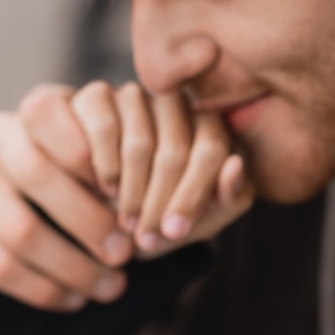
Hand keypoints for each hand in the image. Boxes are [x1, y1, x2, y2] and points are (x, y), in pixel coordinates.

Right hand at [0, 86, 135, 311]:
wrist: (56, 226)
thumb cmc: (108, 187)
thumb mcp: (126, 170)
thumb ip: (130, 172)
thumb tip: (139, 210)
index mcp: (41, 110)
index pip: (46, 111)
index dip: (87, 152)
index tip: (125, 194)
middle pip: (33, 171)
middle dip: (87, 219)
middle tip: (128, 253)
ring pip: (19, 227)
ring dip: (73, 265)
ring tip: (113, 286)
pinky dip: (45, 289)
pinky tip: (76, 299)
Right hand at [67, 81, 251, 258]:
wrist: (111, 207)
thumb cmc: (168, 211)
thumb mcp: (205, 215)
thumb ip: (230, 196)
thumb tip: (235, 165)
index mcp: (212, 127)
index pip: (210, 152)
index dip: (191, 196)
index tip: (174, 232)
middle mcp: (178, 103)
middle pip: (174, 152)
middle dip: (159, 204)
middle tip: (147, 239)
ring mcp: (137, 96)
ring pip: (139, 145)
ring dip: (132, 193)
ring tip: (128, 224)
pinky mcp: (99, 95)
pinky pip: (105, 130)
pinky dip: (105, 169)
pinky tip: (107, 191)